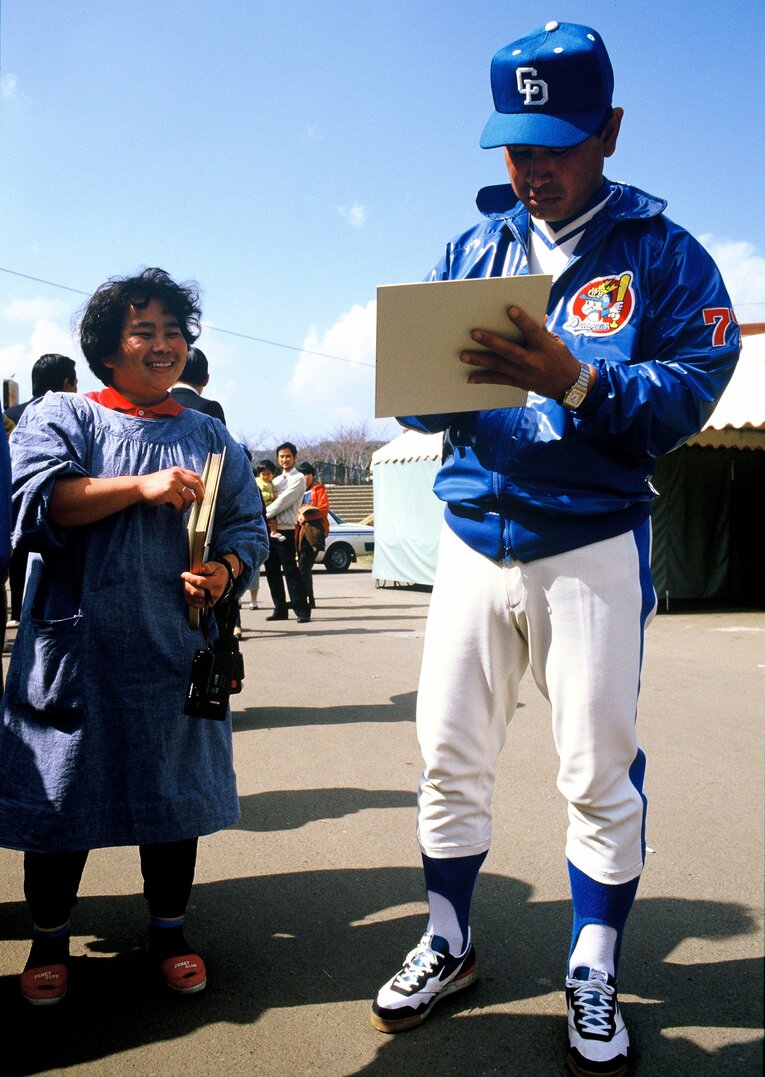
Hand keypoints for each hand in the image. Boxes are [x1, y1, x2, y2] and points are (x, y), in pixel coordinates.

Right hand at [138, 467, 204, 511]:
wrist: (140, 487)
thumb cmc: (155, 485)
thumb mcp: (169, 478)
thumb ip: (181, 481)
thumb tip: (196, 494)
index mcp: (178, 470)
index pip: (196, 477)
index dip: (202, 487)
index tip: (202, 495)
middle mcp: (176, 474)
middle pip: (196, 485)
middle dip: (200, 496)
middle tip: (199, 504)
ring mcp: (172, 482)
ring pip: (189, 497)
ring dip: (186, 506)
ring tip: (180, 508)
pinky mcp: (168, 491)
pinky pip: (180, 503)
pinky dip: (178, 508)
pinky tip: (172, 508)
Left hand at [181, 560, 230, 609]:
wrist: (223, 581)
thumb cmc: (217, 573)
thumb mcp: (215, 566)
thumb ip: (209, 566)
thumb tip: (203, 568)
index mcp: (217, 583)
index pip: (201, 582)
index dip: (190, 578)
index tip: (184, 574)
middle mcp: (214, 595)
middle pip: (195, 591)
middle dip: (188, 583)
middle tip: (187, 577)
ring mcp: (209, 602)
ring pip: (192, 597)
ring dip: (187, 589)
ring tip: (189, 582)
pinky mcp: (204, 605)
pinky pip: (191, 602)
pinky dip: (188, 595)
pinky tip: (189, 589)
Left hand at [460, 305, 581, 399]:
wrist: (567, 384)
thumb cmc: (560, 357)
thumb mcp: (555, 341)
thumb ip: (541, 330)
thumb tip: (536, 315)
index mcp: (544, 347)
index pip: (532, 332)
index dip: (522, 321)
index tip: (510, 309)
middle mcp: (533, 361)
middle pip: (509, 350)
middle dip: (491, 342)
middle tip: (473, 333)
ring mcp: (524, 374)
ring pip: (499, 366)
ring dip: (480, 360)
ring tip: (463, 356)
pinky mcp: (518, 383)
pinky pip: (498, 381)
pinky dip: (483, 379)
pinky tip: (469, 378)